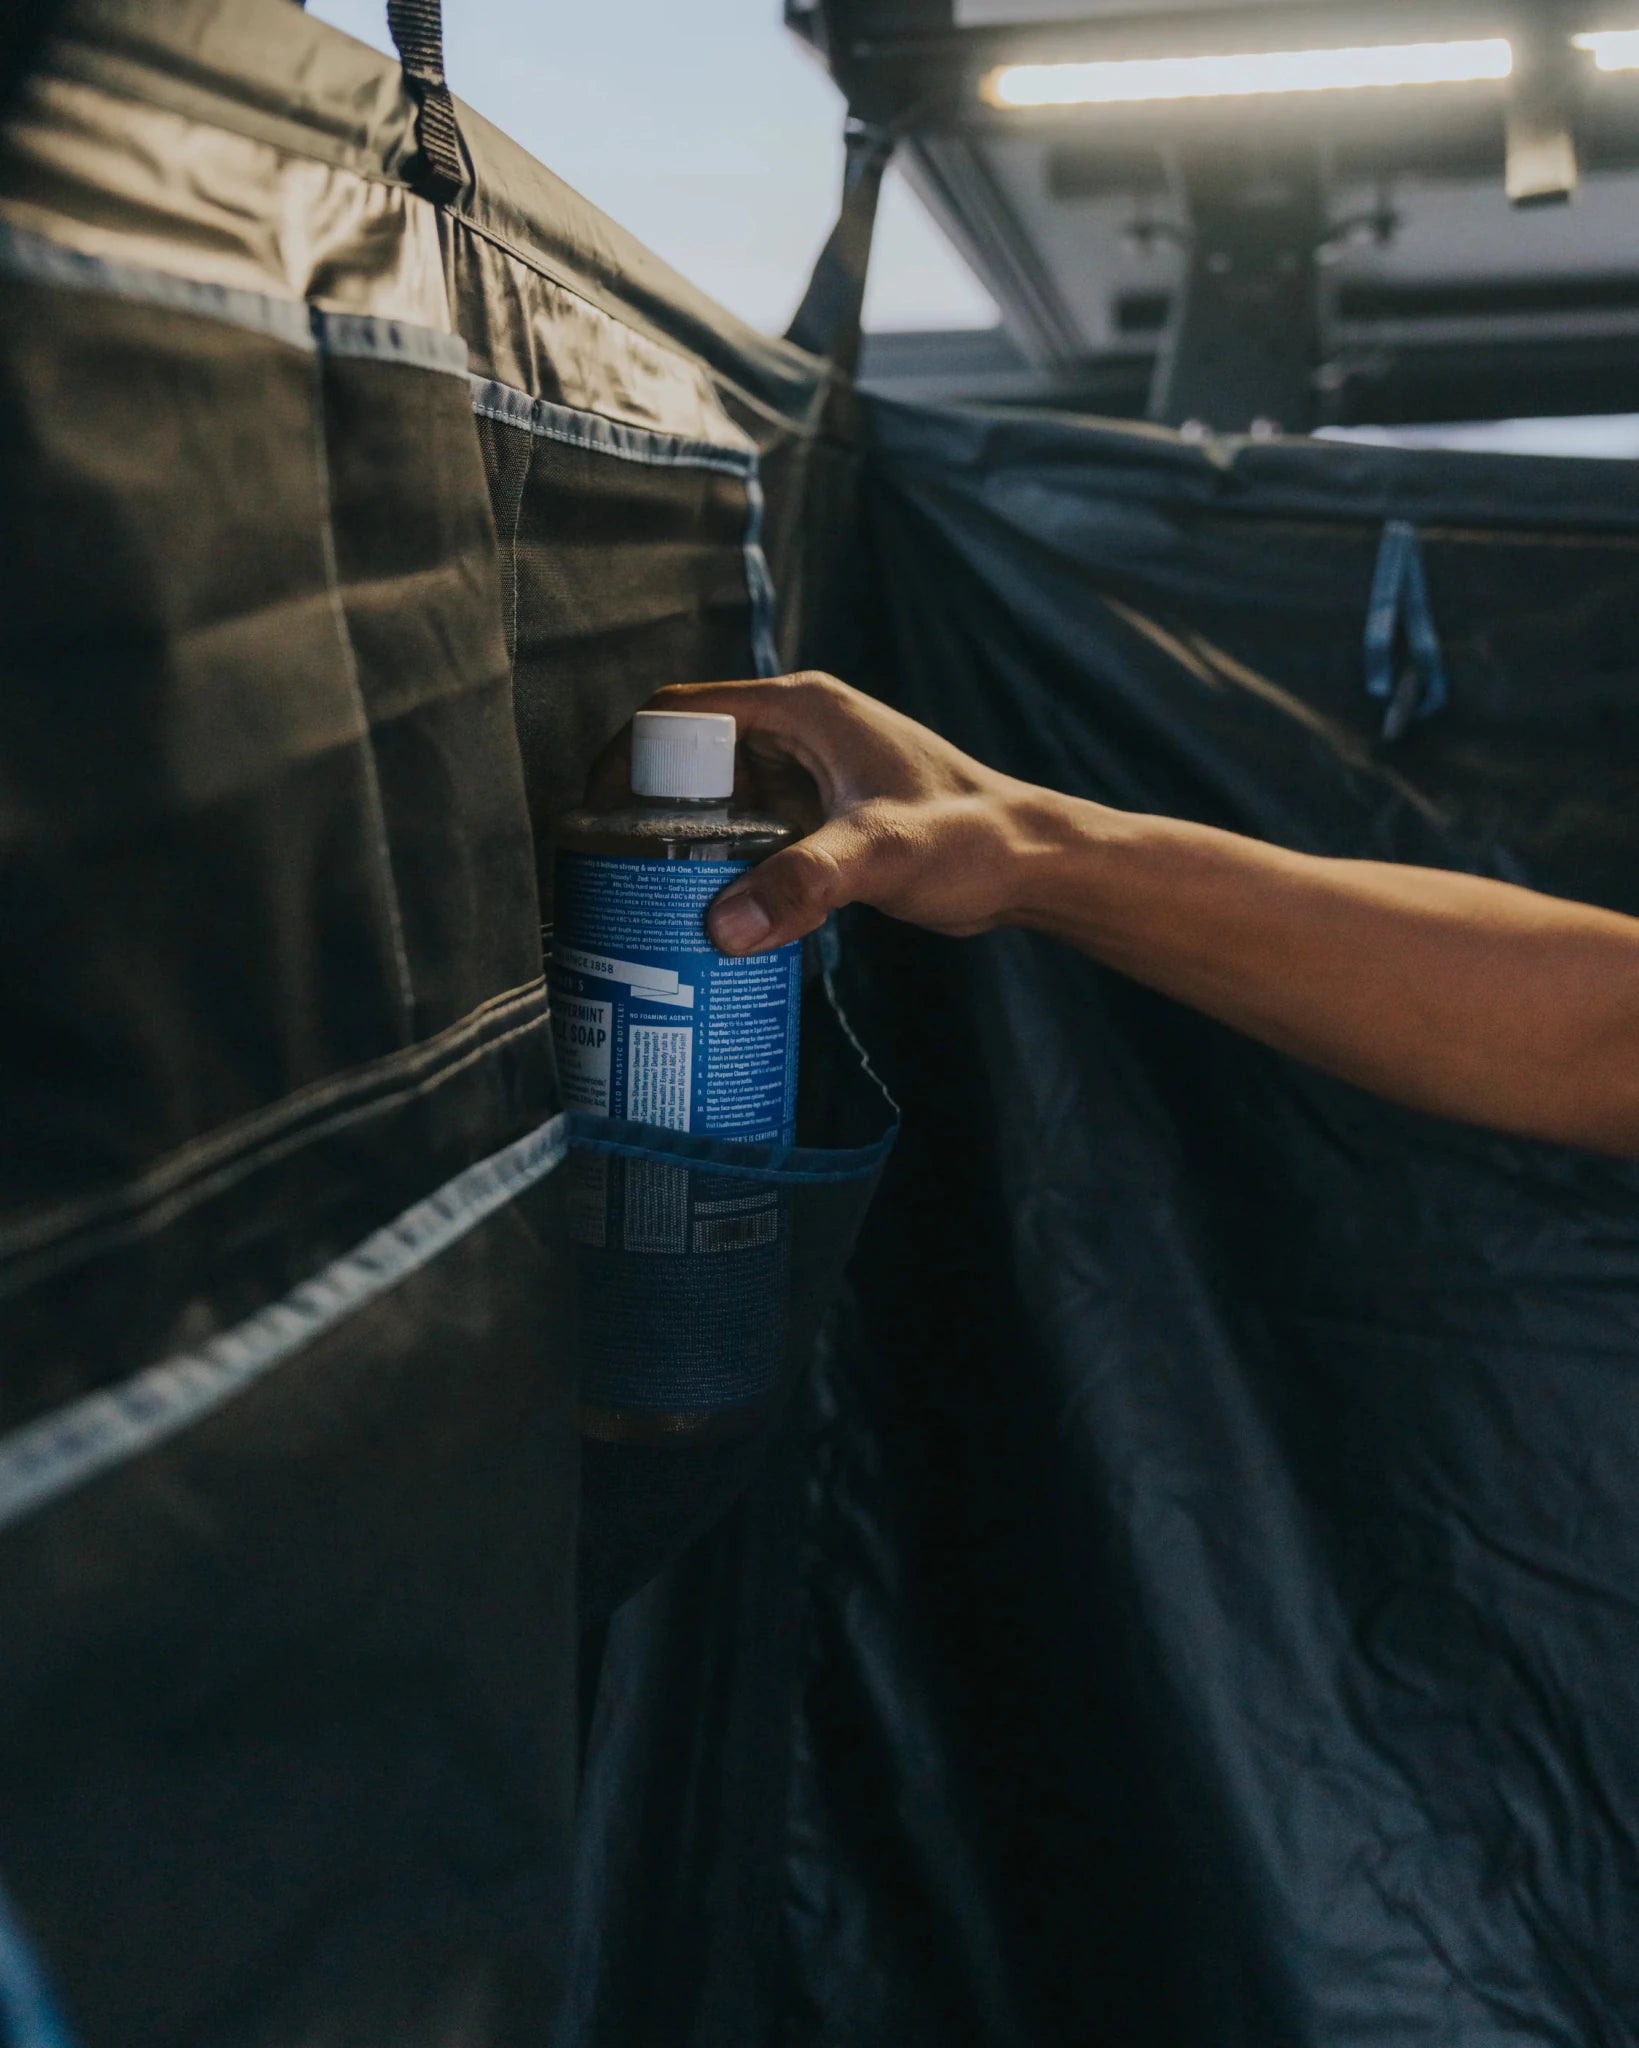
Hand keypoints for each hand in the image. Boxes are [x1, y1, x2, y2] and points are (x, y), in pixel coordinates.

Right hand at [596, 674, 1051, 954]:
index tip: (593, 817)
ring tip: (648, 902)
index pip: (679, 713)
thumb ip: (804, 883)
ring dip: (685, 845)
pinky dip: (727, 866)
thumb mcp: (882, 854)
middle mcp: (796, 731)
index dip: (625, 757)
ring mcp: (808, 774)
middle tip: (615, 876)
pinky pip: (750, 833)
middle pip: (689, 760)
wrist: (1031, 863)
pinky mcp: (821, 815)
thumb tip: (719, 927)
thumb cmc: (972, 838)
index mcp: (800, 709)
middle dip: (648, 812)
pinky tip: (715, 915)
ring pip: (717, 801)